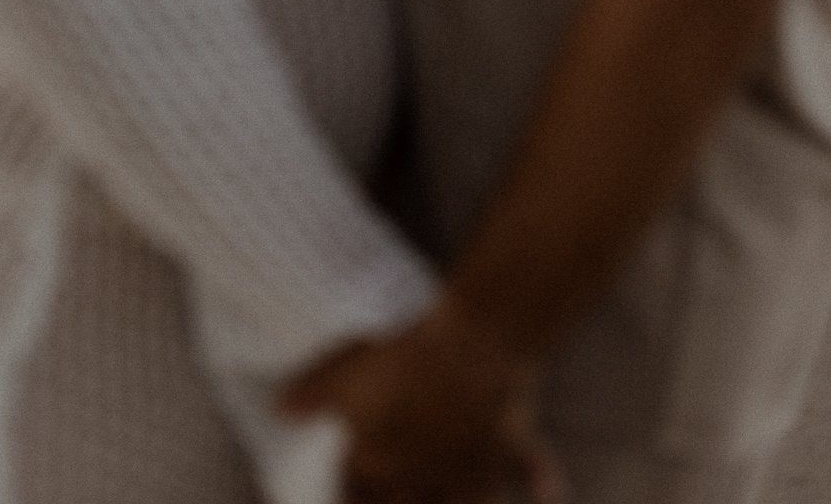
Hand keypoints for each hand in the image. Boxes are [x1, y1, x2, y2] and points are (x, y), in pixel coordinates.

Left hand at [282, 299, 564, 503]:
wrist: (473, 343)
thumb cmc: (406, 357)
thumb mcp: (345, 371)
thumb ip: (312, 395)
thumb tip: (282, 410)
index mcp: (381, 466)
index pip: (355, 495)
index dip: (346, 496)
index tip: (343, 494)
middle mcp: (425, 479)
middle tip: (387, 497)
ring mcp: (471, 468)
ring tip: (449, 498)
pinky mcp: (510, 444)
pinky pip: (531, 467)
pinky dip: (542, 480)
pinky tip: (548, 493)